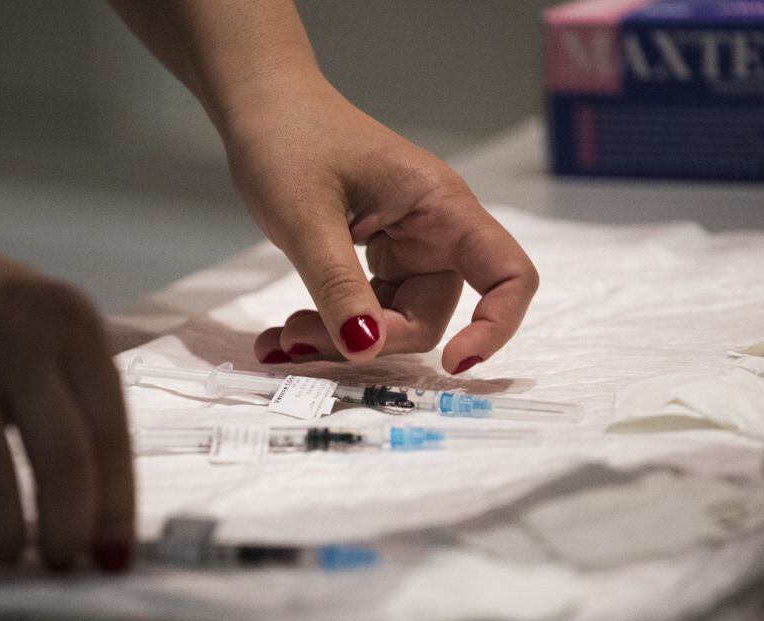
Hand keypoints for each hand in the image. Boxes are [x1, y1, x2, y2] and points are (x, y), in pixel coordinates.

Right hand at [0, 214, 133, 570]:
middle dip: (67, 527)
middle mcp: (17, 332)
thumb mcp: (53, 341)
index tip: (113, 558)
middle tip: (61, 563)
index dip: (115, 506)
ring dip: (2, 529)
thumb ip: (79, 413)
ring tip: (6, 549)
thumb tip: (102, 524)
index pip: (111, 431)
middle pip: (62, 455)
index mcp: (74, 326)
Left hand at [223, 78, 538, 373]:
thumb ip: (338, 287)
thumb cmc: (289, 139)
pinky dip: (325, 325)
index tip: (454, 364)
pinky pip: (360, 308)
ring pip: (389, 319)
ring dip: (338, 339)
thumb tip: (365, 350)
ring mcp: (402, 245)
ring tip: (280, 339)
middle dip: (370, 340)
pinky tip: (280, 336)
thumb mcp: (307, 219)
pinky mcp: (372, 257)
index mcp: (441, 207)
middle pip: (428, 314)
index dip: (495, 326)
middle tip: (299, 338)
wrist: (261, 106)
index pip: (507, 274)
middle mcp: (431, 229)